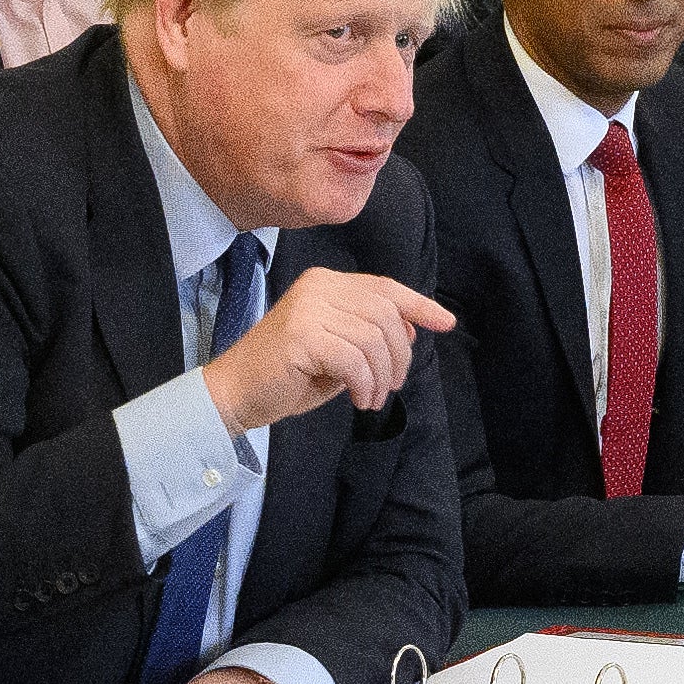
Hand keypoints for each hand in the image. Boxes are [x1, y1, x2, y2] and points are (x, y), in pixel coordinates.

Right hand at [208, 265, 460, 431]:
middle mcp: (318, 287)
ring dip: (382, 377)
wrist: (236, 393)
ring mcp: (308, 308)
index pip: (385, 288)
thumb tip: (412, 329)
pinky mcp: (301, 335)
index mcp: (326, 283)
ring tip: (371, 398)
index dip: (420, 305)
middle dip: (400, 357)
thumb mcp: (340, 349)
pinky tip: (358, 400)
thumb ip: (371, 334)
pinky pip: (355, 360)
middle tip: (392, 386)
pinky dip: (365, 385)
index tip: (446, 323)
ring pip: (374, 340)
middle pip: (386, 315)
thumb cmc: (289, 375)